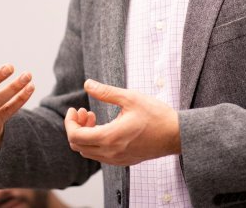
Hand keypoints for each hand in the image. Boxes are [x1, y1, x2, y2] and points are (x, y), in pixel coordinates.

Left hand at [64, 79, 180, 165]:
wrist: (177, 135)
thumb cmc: (156, 115)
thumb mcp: (130, 98)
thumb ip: (106, 92)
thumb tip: (87, 84)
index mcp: (110, 138)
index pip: (75, 137)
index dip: (69, 122)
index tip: (74, 109)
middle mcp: (111, 153)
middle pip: (78, 146)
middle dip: (76, 127)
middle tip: (84, 112)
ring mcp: (117, 159)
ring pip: (88, 152)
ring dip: (85, 135)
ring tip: (94, 118)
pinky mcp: (123, 161)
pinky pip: (100, 155)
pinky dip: (95, 142)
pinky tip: (104, 127)